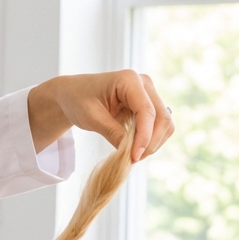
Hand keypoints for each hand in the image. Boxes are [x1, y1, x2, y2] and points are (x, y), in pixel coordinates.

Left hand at [27, 70, 173, 162]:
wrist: (73, 93)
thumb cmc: (78, 100)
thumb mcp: (91, 117)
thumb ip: (112, 133)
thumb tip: (131, 153)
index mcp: (129, 79)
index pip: (146, 111)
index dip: (144, 136)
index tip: (135, 156)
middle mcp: (144, 84)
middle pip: (162, 117)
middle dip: (151, 142)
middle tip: (134, 160)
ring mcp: (149, 93)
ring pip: (164, 122)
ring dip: (153, 142)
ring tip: (133, 155)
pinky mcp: (148, 104)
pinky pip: (158, 125)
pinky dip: (150, 139)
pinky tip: (135, 148)